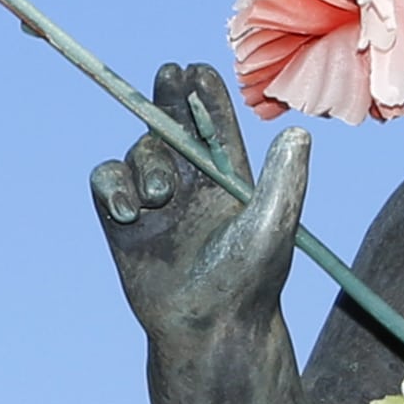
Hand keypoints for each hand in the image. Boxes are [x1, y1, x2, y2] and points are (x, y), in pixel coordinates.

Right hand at [93, 65, 306, 350]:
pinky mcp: (122, 222)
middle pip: (169, 120)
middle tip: (168, 74)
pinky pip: (105, 179)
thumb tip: (299, 133)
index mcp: (226, 174)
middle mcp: (189, 181)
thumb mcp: (273, 225)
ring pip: (137, 149)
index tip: (196, 73)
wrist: (209, 330)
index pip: (211, 120)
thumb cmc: (250, 283)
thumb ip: (283, 179)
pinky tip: (129, 210)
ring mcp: (153, 199)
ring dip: (146, 162)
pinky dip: (111, 185)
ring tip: (160, 197)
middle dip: (166, 94)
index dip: (202, 93)